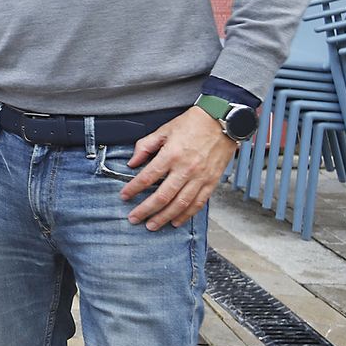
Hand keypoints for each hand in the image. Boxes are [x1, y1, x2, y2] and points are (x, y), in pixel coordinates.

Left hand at [120, 107, 237, 230]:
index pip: (148, 177)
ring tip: (152, 225)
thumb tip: (132, 162)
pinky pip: (198, 203)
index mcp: (172, 154)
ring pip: (180, 204)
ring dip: (164, 217)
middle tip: (134, 218)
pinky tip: (176, 221)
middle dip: (146, 210)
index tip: (124, 196)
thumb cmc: (192, 123)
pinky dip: (186, 215)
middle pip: (163, 196)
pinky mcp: (211, 182)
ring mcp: (200, 177)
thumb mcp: (164, 130)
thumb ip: (145, 146)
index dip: (134, 188)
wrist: (221, 121)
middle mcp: (186, 169)